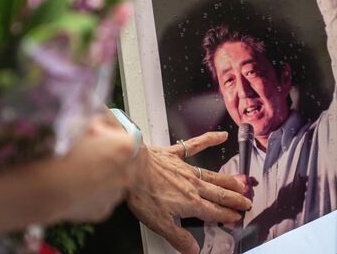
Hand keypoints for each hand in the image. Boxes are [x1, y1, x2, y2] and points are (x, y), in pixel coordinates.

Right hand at [49, 115, 135, 221]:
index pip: (128, 136)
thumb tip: (96, 119)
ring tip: (76, 168)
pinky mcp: (102, 211)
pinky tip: (73, 184)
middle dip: (109, 154)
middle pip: (123, 160)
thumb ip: (93, 119)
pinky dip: (90, 192)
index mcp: (125, 148)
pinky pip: (99, 197)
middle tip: (87, 150)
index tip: (97, 132)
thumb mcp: (77, 123)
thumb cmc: (59, 153)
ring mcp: (114, 195)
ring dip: (100, 174)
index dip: (111, 133)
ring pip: (112, 180)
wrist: (45, 187)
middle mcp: (126, 173)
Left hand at [126, 132, 251, 253]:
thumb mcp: (160, 223)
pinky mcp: (174, 154)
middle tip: (247, 202)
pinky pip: (195, 145)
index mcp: (190, 203)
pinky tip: (221, 136)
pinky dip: (209, 139)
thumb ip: (178, 237)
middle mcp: (192, 185)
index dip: (227, 216)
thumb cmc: (142, 192)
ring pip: (213, 175)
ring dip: (228, 180)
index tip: (237, 218)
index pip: (214, 212)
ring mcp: (184, 168)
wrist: (131, 166)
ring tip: (241, 183)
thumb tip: (193, 250)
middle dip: (234, 200)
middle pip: (219, 194)